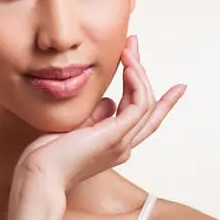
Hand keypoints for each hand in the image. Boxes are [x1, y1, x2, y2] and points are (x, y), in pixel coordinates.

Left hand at [16, 35, 185, 190]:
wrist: (39, 175)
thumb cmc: (48, 155)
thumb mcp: (75, 128)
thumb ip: (95, 116)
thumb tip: (109, 101)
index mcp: (115, 145)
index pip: (145, 120)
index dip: (164, 102)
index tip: (180, 86)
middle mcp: (124, 146)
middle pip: (147, 105)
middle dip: (143, 72)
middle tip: (134, 44)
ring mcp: (122, 143)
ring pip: (145, 102)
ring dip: (138, 72)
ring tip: (128, 50)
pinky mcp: (115, 137)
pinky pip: (138, 106)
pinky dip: (137, 84)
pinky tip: (129, 67)